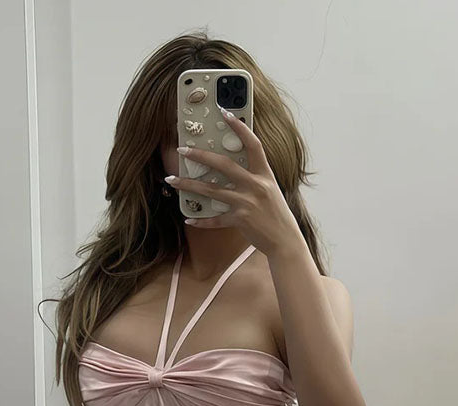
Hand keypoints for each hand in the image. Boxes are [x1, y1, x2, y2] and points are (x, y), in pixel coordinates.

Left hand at [165, 107, 302, 256]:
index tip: (225, 113)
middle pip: (224, 165)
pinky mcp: (240, 220)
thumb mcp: (270, 190)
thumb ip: (253, 179)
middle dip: (200, 156)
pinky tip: (189, 219)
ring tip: (171, 181)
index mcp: (264, 174)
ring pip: (212, 190)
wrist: (285, 240)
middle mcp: (255, 186)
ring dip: (189, 185)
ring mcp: (247, 203)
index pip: (252, 144)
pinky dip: (201, 220)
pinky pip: (215, 219)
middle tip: (182, 150)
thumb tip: (232, 170)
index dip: (239, 128)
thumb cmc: (276, 215)